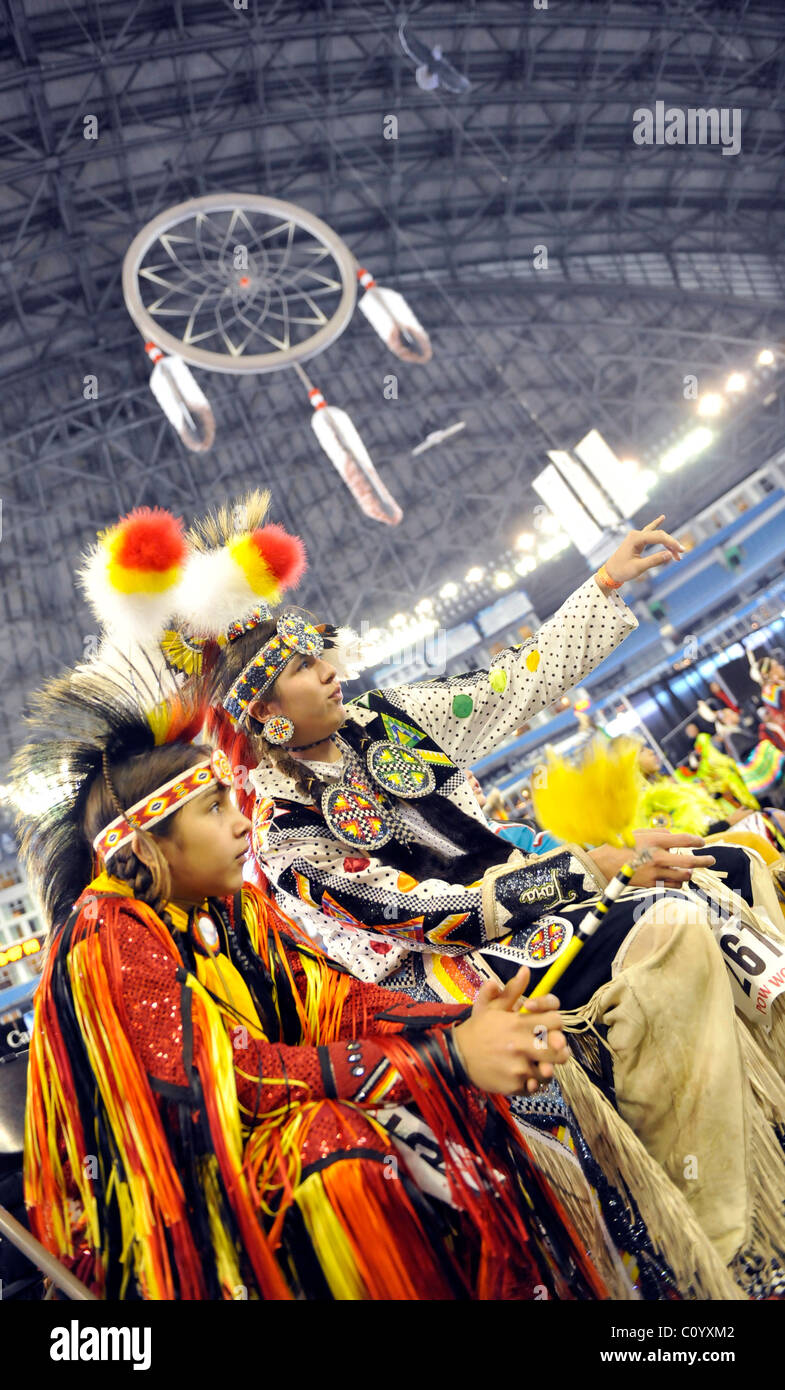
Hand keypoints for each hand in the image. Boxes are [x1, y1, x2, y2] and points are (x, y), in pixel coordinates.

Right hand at [453, 966, 568, 1095]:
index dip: (556, 1023)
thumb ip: (512, 990)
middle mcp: (520, 1045)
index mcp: (517, 1023)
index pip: (555, 1020)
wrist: (456, 1056)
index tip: (548, 1026)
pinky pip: (536, 1087)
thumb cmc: (478, 1029)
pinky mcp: (514, 1086)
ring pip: (549, 1071)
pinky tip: (525, 1076)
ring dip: (546, 1067)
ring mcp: (518, 1068)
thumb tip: (526, 970)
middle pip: (559, 1049)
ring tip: (537, 1064)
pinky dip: (533, 1083)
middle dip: (559, 1049)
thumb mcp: (493, 1006)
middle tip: (552, 1049)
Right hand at [587, 839, 715, 887]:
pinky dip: (678, 882)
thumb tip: (676, 838)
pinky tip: (678, 879)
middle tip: (712, 860)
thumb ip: (660, 834)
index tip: (702, 843)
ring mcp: (655, 872)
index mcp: (655, 841)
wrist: (604, 864)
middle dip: (704, 861)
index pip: (684, 840)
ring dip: (689, 874)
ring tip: (690, 871)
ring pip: (683, 876)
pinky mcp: (651, 884)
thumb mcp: (640, 833)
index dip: (696, 841)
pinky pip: (672, 885)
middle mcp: (658, 857)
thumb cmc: (623, 845)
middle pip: (689, 862)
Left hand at [602, 516, 684, 585]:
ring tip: (677, 553)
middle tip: (681, 555)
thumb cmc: (622, 570)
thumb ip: (654, 561)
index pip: (658, 537)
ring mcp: (636, 536)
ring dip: (667, 543)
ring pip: (657, 535)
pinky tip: (662, 517)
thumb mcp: (638, 568)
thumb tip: (670, 555)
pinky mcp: (637, 540)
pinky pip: (649, 531)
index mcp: (635, 539)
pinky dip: (656, 525)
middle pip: (659, 535)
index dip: (671, 543)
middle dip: (671, 544)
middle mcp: (636, 534)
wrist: (610, 572)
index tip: (681, 551)